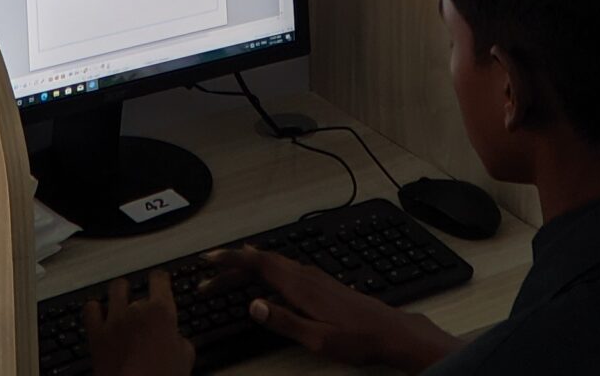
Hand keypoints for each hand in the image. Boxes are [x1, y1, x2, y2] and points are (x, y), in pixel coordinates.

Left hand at [85, 272, 192, 375]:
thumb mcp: (185, 360)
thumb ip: (181, 342)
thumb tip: (176, 339)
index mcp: (161, 312)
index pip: (160, 280)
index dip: (161, 279)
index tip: (160, 281)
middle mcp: (136, 309)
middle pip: (139, 290)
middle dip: (142, 299)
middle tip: (145, 311)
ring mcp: (114, 319)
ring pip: (116, 289)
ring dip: (120, 293)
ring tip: (122, 299)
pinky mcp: (96, 333)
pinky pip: (91, 309)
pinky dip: (95, 308)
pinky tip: (99, 312)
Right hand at [203, 248, 458, 371]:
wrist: (390, 332)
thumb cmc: (356, 339)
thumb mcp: (317, 339)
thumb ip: (284, 321)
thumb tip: (252, 304)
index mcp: (301, 287)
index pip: (259, 264)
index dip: (232, 260)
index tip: (209, 259)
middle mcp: (306, 275)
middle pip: (263, 261)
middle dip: (234, 264)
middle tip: (209, 274)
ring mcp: (315, 277)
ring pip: (275, 263)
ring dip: (250, 265)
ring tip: (229, 268)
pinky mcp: (322, 283)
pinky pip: (286, 267)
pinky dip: (267, 267)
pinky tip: (267, 273)